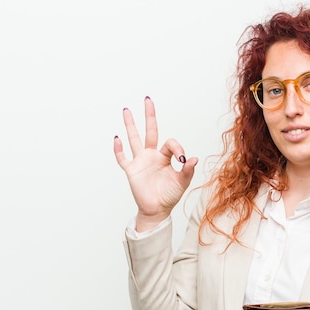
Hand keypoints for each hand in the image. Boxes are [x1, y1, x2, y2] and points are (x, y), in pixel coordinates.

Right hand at [114, 96, 197, 230]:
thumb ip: (187, 171)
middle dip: (149, 116)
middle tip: (148, 100)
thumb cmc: (169, 196)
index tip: (182, 160)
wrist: (157, 210)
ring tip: (126, 110)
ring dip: (130, 125)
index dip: (178, 148)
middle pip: (150, 131)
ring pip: (134, 139)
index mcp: (165, 157)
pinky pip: (123, 158)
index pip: (170, 143)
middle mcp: (152, 155)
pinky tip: (117, 139)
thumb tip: (193, 159)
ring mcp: (140, 161)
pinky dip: (119, 149)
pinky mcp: (131, 170)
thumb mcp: (182, 183)